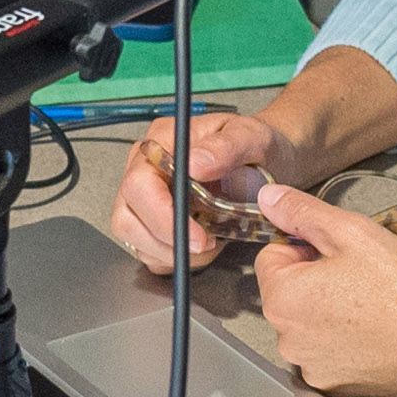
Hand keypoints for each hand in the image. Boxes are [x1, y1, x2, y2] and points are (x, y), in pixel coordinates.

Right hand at [112, 111, 300, 274]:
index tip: (198, 236)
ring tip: (210, 242)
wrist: (270, 161)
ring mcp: (146, 197)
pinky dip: (175, 258)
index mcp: (161, 142)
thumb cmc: (257, 148)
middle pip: (126, 218)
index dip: (163, 217)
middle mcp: (146, 169)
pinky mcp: (153, 222)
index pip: (139, 185)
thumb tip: (195, 163)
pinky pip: (150, 252)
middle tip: (206, 244)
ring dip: (172, 252)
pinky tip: (202, 246)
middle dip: (166, 242)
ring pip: (135, 239)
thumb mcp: (252, 138)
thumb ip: (226, 147)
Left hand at [249, 179, 396, 396]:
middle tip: (358, 278)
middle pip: (288, 293)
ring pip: (306, 324)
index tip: (337, 254)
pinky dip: (341, 342)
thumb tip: (269, 198)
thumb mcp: (351, 233)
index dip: (304, 248)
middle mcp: (286, 338)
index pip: (272, 257)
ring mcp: (309, 366)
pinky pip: (324, 353)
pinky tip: (371, 333)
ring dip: (326, 312)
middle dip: (314, 281)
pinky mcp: (332, 385)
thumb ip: (303, 212)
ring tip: (368, 306)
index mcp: (283, 298)